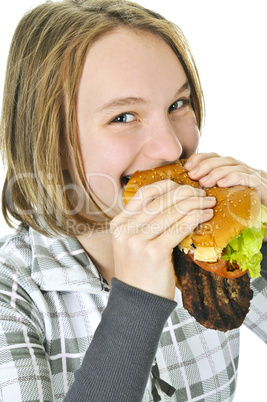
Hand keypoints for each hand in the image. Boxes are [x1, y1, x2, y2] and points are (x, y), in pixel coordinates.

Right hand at [111, 180, 215, 299]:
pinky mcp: (153, 252)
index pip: (144, 194)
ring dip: (195, 204)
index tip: (183, 186)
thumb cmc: (140, 274)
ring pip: (172, 212)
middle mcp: (126, 229)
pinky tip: (205, 216)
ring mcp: (137, 240)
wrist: (137, 304)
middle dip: (186, 194)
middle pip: (161, 201)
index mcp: (119, 224)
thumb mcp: (134, 244)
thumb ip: (146, 223)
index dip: (166, 186)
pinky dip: (195, 219)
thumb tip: (174, 202)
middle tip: (203, 194)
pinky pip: (178, 228)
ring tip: (208, 203)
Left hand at [184, 153, 266, 206]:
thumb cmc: (243, 212)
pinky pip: (248, 178)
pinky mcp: (262, 186)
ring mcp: (254, 176)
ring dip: (216, 172)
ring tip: (204, 182)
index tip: (187, 167)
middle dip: (205, 165)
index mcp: (233, 170)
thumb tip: (188, 192)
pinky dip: (234, 178)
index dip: (200, 158)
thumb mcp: (224, 200)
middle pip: (223, 159)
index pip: (215, 156)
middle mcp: (243, 170)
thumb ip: (210, 192)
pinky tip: (222, 184)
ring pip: (234, 166)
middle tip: (193, 175)